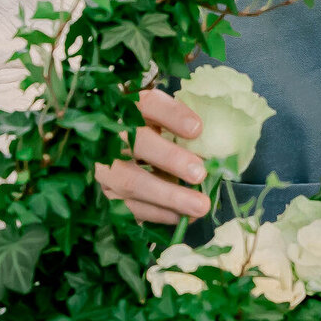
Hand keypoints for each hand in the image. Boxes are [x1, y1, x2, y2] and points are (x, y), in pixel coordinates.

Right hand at [92, 87, 210, 225]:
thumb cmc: (153, 133)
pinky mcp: (105, 194)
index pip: (149, 103)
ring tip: (200, 206)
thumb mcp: (166, 120)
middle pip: (137, 143)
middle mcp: (111, 134)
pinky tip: (182, 217)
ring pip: (130, 181)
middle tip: (200, 174)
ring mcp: (104, 166)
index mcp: (132, 107)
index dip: (172, 115)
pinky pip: (128, 207)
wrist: (116, 151)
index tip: (198, 129)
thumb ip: (185, 126)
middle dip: (170, 160)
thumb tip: (216, 145)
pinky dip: (158, 214)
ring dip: (168, 197)